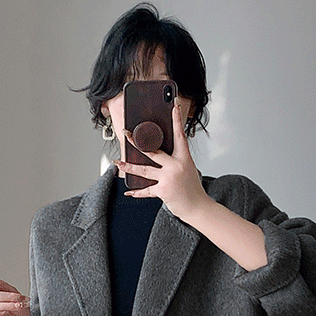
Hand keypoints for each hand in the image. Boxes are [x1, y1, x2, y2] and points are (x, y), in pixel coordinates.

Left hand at [117, 100, 211, 223]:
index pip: (180, 135)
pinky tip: (128, 191)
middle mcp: (176, 166)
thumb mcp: (187, 170)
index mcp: (184, 158)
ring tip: (118, 162)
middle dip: (137, 143)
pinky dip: (137, 192)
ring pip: (144, 170)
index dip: (176, 120)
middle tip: (126, 134)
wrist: (198, 208)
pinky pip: (146, 190)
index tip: (173, 106)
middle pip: (153, 151)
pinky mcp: (163, 190)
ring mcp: (169, 178)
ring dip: (129, 166)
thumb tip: (158, 157)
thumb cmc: (192, 189)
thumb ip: (174, 162)